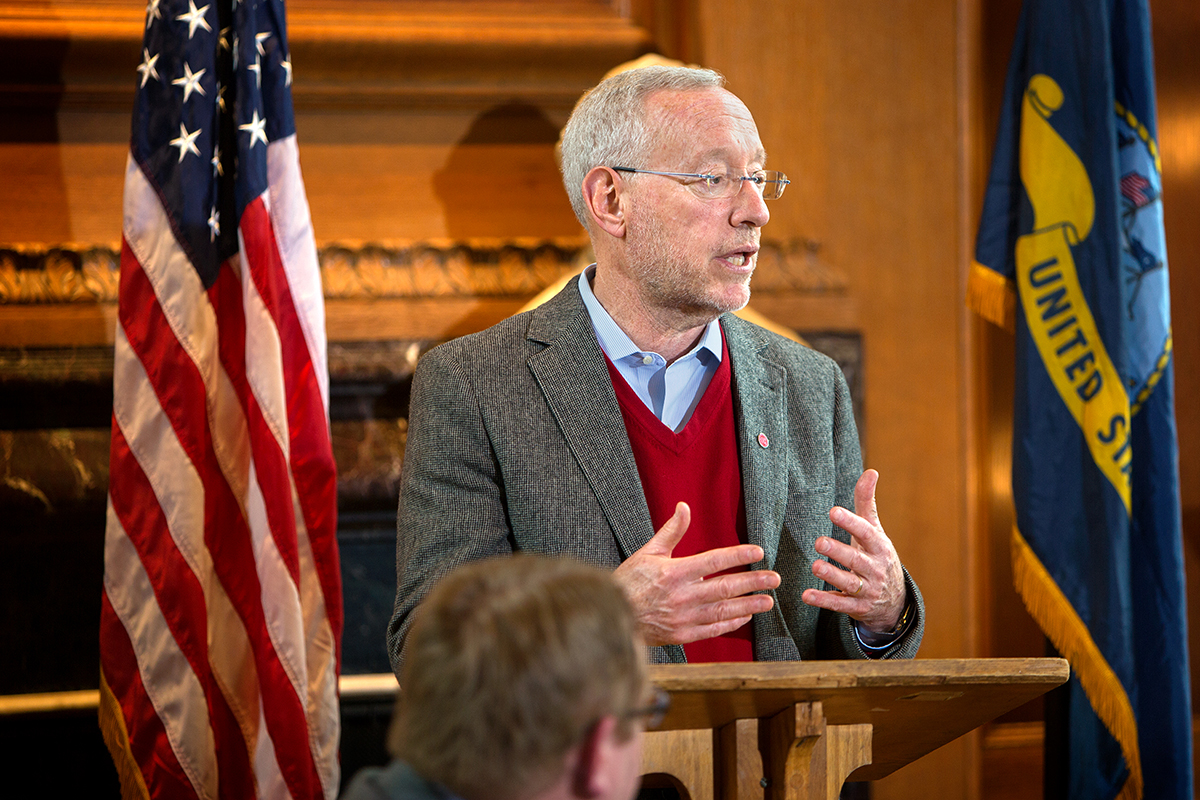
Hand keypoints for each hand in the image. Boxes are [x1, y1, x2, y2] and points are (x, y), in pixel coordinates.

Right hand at [612, 502, 780, 646]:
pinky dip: (731, 623)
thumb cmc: (629, 581)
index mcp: (674, 572)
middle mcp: (682, 595)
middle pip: (725, 587)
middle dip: (753, 582)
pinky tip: (745, 617)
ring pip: (723, 610)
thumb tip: (684, 507)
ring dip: (749, 605)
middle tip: (774, 578)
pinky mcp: (682, 635)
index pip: (714, 561)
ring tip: (768, 601)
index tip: (758, 551)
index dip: (738, 555)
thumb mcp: (648, 552)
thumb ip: (671, 531)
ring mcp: (683, 617)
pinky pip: (712, 629)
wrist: (612, 614)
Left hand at [801, 469, 905, 633]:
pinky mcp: (857, 608)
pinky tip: (807, 595)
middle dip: (839, 551)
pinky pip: (840, 605)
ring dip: (831, 575)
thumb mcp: (875, 531)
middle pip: (857, 560)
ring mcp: (867, 590)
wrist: (894, 601)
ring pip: (849, 584)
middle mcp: (875, 569)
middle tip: (819, 541)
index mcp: (879, 547)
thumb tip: (871, 471)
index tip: (833, 511)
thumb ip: (867, 503)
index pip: (866, 533)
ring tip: (815, 565)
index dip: (851, 522)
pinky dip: (824, 601)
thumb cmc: (877, 556)